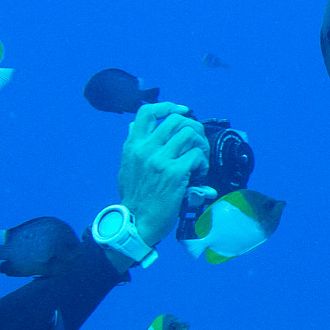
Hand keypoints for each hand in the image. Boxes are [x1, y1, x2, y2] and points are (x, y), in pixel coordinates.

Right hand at [116, 102, 207, 251]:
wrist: (135, 223)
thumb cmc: (135, 198)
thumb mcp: (126, 168)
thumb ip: (134, 148)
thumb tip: (134, 128)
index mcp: (133, 146)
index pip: (147, 112)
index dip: (168, 106)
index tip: (183, 111)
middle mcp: (145, 149)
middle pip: (176, 120)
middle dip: (194, 128)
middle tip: (198, 144)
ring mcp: (159, 160)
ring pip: (190, 134)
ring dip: (200, 146)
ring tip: (199, 160)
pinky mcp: (174, 173)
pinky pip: (197, 156)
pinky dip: (203, 163)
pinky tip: (199, 174)